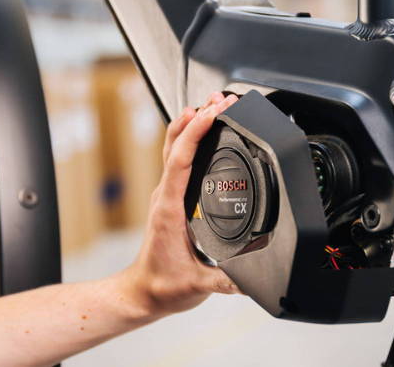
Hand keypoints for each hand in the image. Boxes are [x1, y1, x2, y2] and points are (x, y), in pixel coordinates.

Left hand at [121, 92, 240, 316]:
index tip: (213, 113)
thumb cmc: (162, 286)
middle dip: (197, 116)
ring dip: (193, 123)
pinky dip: (191, 139)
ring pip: (174, 147)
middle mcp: (165, 195)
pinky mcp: (171, 198)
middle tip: (220, 100)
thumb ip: (225, 282)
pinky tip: (205, 133)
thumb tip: (251, 278)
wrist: (142, 293)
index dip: (196, 132)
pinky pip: (179, 159)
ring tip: (215, 105)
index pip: (181, 159)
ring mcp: (167, 194)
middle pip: (175, 143)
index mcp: (170, 208)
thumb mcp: (197, 285)